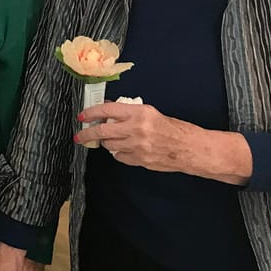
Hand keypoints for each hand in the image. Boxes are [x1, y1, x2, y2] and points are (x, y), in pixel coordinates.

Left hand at [77, 101, 195, 171]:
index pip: (107, 110)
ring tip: (108, 140)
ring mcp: (138, 146)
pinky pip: (120, 157)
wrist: (191, 149)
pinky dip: (119, 153)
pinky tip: (125, 149)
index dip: (91, 113)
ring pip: (109, 145)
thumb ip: (128, 113)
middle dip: (87, 133)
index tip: (82, 116)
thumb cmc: (174, 129)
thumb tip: (108, 111)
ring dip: (106, 142)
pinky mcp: (140, 160)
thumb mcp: (150, 113)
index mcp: (140, 113)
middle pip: (102, 131)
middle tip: (79, 135)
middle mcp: (136, 129)